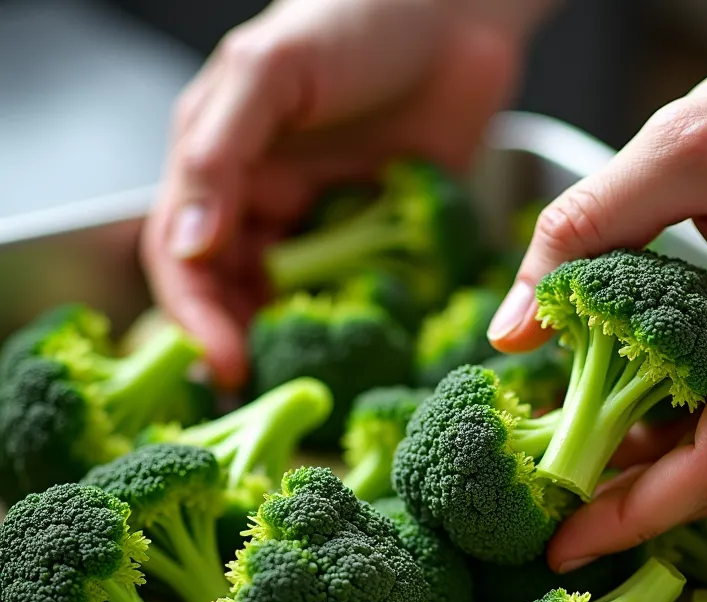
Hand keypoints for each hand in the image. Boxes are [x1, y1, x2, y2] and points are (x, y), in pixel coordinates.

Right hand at [141, 0, 539, 388]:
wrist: (455, 10)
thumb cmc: (354, 16)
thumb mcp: (270, 71)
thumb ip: (220, 153)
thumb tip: (191, 247)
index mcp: (221, 167)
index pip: (185, 261)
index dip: (197, 319)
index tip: (225, 366)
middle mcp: (267, 204)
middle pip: (238, 297)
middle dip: (246, 346)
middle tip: (269, 391)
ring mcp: (326, 225)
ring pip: (297, 305)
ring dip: (300, 346)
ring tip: (319, 385)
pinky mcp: (384, 237)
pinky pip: (362, 293)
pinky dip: (361, 324)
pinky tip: (371, 349)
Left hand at [488, 0, 706, 571]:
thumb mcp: (683, 146)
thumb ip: (583, 231)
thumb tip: (512, 329)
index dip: (632, 518)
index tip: (563, 546)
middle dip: (631, 506)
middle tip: (550, 515)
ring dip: (649, 466)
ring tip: (568, 463)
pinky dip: (676, 425)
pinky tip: (618, 411)